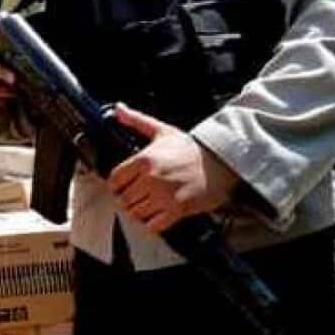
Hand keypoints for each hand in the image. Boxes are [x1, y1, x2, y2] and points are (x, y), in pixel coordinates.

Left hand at [107, 104, 239, 233]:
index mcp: (144, 160)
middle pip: (123, 199)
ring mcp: (164, 196)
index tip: (122, 184)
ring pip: (135, 213)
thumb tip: (118, 109)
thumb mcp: (161, 130)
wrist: (220, 161)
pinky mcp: (177, 210)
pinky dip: (151, 223)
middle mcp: (151, 179)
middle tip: (136, 195)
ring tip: (146, 204)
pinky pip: (153, 226)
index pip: (114, 181)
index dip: (116, 184)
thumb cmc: (190, 148)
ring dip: (138, 211)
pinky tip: (156, 214)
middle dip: (127, 198)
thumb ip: (136, 120)